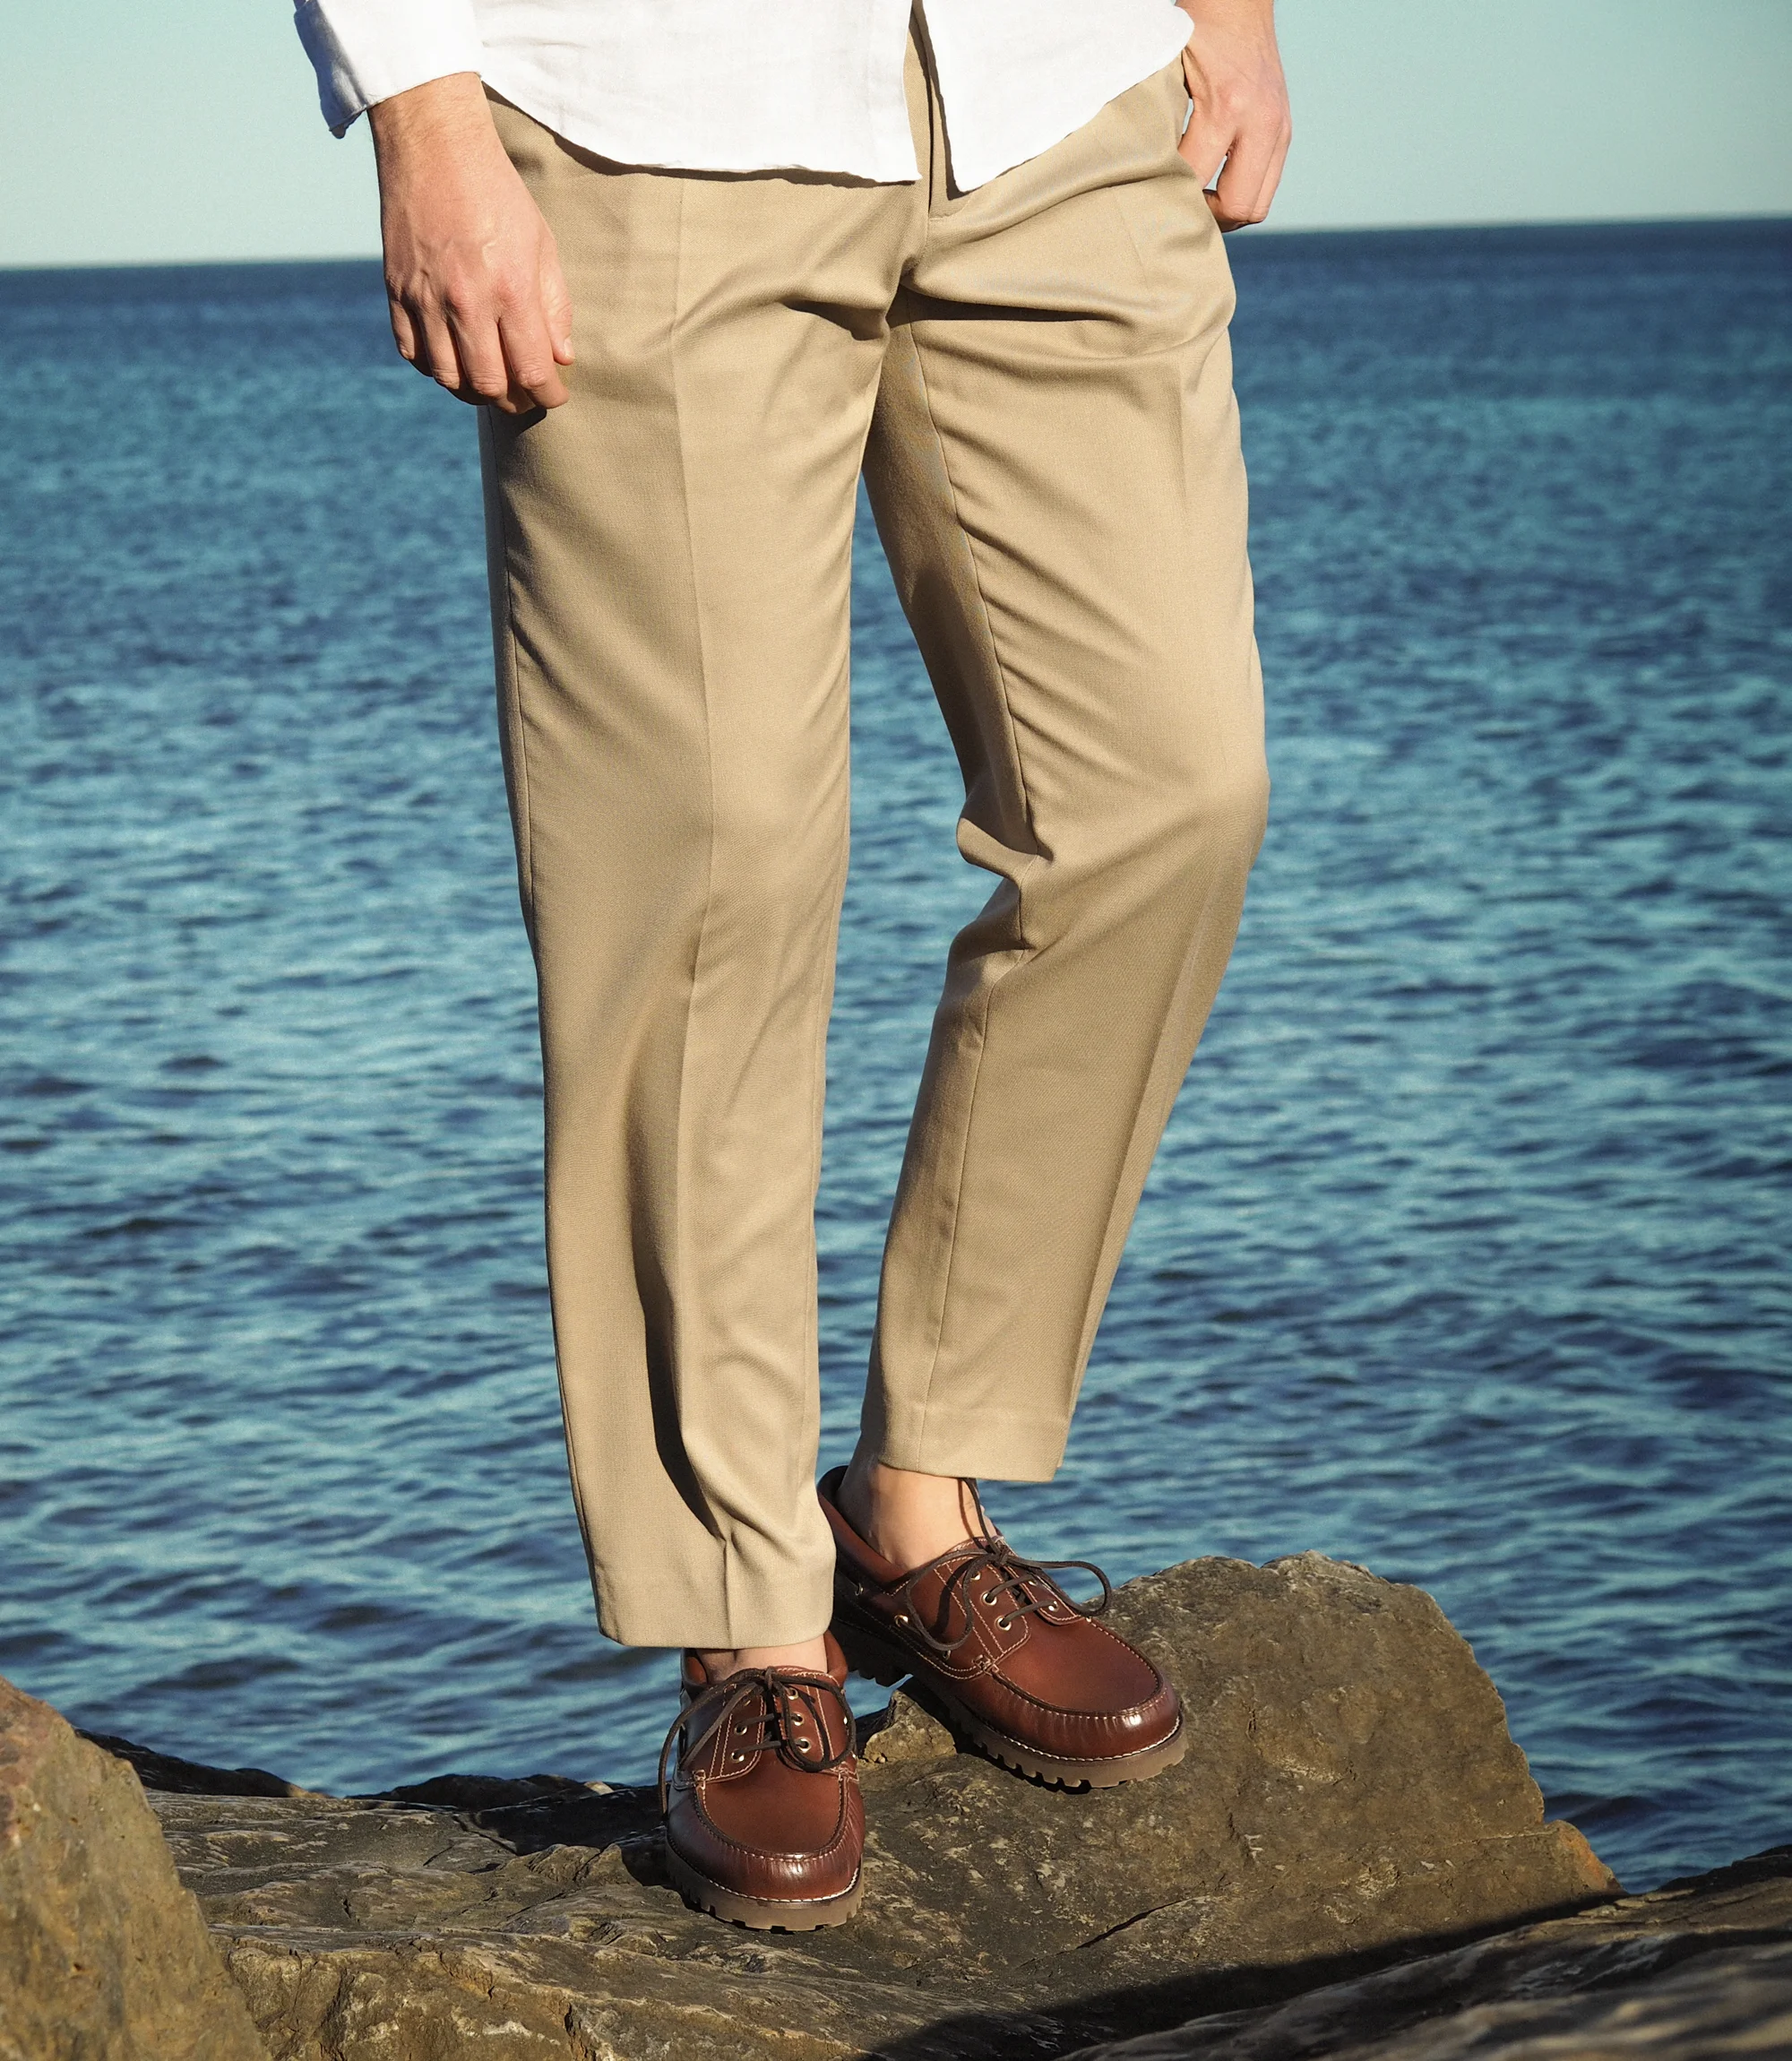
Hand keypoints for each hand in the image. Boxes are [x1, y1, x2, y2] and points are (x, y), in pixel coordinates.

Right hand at [369, 73, 572, 411]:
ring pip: (448, 377)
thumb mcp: (542, 244)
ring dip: (472, 389)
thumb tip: (562, 358)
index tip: (555, 396)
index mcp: (510, 288)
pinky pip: (412, 353)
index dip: (548, 394)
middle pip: (489, 384)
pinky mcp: (396, 290)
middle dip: (513, 399)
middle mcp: (466, 300)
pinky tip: (453, 358)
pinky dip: (434, 366)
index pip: (532, 370)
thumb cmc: (498, 193)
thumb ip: (555, 306)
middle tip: (524, 394)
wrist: (435, 145)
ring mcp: (425, 297)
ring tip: (489, 380)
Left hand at [1175, 0, 1291, 230]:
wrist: (1240, 4)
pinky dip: (1241, 195)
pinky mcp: (1286, 132)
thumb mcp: (1167, 71)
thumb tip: (1140, 175)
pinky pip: (1267, 186)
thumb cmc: (1195, 34)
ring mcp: (1280, 128)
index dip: (1172, 198)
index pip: (1197, 181)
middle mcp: (1261, 121)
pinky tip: (1216, 186)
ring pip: (1258, 206)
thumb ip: (1157, 120)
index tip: (1152, 200)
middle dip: (1207, 218)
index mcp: (1226, 106)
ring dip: (1227, 213)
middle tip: (1180, 211)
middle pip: (1239, 206)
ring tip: (1199, 203)